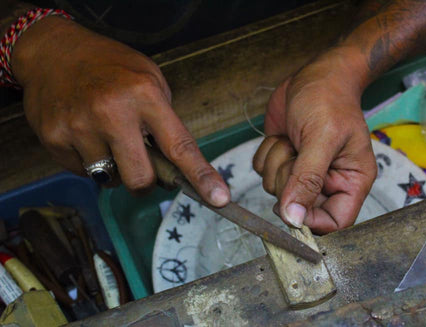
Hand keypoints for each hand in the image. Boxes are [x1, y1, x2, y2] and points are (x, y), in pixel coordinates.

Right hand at [11, 17, 229, 205]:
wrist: (54, 52)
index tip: (220, 199)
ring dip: (115, 169)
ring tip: (107, 138)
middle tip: (141, 164)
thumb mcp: (149, 79)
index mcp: (144, 95)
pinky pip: (82, 173)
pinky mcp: (54, 139)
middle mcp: (112, 113)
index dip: (201, 176)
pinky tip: (85, 135)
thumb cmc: (111, 66)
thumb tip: (175, 165)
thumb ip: (164, 120)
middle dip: (145, 181)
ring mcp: (80, 127)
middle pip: (141, 179)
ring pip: (110, 180)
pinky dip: (90, 162)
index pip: (180, 146)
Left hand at [253, 48, 376, 233]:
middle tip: (297, 153)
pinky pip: (263, 173)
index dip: (310, 220)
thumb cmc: (329, 100)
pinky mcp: (284, 161)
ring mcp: (303, 173)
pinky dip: (266, 154)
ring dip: (277, 162)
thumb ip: (307, 180)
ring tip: (293, 138)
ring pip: (275, 191)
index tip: (292, 202)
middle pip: (298, 208)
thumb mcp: (321, 138)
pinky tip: (283, 136)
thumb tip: (294, 219)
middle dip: (288, 180)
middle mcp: (328, 182)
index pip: (334, 223)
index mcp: (351, 181)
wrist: (315, 75)